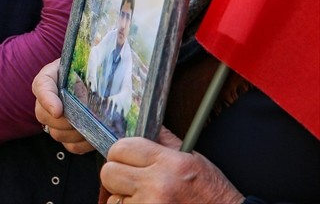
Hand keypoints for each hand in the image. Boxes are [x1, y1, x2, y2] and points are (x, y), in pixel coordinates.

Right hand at [32, 60, 93, 154]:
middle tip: (84, 119)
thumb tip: (95, 63)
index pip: (41, 87)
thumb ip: (88, 60)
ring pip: (57, 134)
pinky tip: (94, 135)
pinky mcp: (68, 135)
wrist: (98, 80)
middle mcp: (46, 100)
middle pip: (44, 115)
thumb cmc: (90, 69)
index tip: (58, 111)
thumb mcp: (87, 61)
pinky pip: (70, 146)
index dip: (48, 101)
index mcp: (48, 79)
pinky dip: (83, 144)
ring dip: (75, 133)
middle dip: (65, 121)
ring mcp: (55, 120)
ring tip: (92, 125)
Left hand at [100, 129, 242, 203]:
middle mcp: (157, 185)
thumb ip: (165, 141)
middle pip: (109, 172)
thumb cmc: (212, 193)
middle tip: (133, 181)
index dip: (121, 153)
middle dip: (118, 176)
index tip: (128, 160)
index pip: (121, 148)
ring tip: (147, 198)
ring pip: (113, 197)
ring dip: (124, 198)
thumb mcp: (193, 160)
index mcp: (169, 163)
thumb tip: (145, 123)